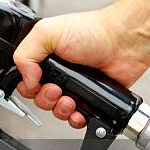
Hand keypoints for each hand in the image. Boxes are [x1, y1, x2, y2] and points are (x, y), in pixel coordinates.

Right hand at [13, 7, 149, 128]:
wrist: (123, 42)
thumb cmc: (92, 31)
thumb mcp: (47, 32)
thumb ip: (26, 54)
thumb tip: (25, 79)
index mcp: (45, 58)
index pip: (26, 80)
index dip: (28, 87)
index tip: (38, 83)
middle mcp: (58, 73)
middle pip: (39, 99)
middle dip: (45, 99)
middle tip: (56, 90)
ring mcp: (74, 87)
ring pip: (56, 111)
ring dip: (60, 110)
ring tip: (70, 100)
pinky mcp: (89, 99)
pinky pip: (75, 118)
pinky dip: (75, 119)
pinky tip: (79, 111)